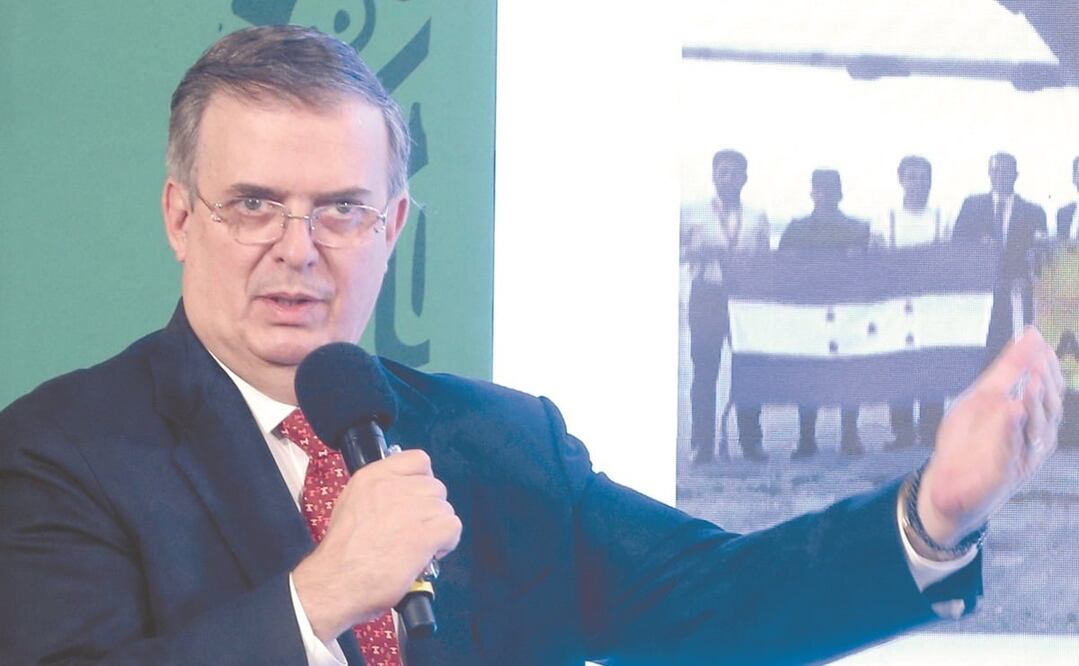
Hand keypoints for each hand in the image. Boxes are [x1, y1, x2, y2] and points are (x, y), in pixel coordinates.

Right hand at [292, 450, 461, 639]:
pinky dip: (447, 542)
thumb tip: (403, 499)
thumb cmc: (341, 553)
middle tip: (417, 531)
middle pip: (435, 487)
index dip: (423, 481)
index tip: (417, 500)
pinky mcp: (424, 534)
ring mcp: (410, 508)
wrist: (335, 582)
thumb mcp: (351, 505)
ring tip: (420, 546)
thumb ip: (379, 494)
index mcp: (372, 477)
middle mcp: (393, 487)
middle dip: (431, 510)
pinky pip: (452, 527)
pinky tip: (429, 554)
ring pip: (445, 509)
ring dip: (437, 528)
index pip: (418, 460)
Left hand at [918, 328, 1063, 547]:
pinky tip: (1011, 412)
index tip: (1041, 346)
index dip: (1047, 369)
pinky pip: (1010, 451)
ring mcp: (1021, 458)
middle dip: (1044, 385)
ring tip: (1029, 383)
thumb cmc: (968, 440)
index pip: (1048, 390)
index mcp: (1032, 419)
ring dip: (1033, 406)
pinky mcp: (1002, 475)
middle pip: (1048, 410)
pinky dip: (1011, 431)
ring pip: (1035, 431)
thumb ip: (1007, 369)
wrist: (948, 483)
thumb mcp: (982, 397)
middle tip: (1038, 361)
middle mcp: (1034, 439)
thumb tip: (1031, 334)